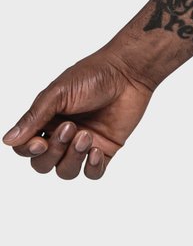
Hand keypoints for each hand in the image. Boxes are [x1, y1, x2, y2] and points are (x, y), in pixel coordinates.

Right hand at [2, 48, 154, 180]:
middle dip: (54, 152)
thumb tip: (8, 140)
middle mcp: (62, 135)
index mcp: (47, 120)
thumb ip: (34, 117)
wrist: (129, 72)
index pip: (26, 148)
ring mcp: (83, 144)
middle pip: (43, 164)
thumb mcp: (58, 93)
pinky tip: (97, 150)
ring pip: (66, 172)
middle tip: (71, 128)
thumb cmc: (93, 75)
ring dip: (73, 159)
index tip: (40, 142)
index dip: (28, 151)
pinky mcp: (105, 149)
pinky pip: (93, 173)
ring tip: (87, 135)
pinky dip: (92, 167)